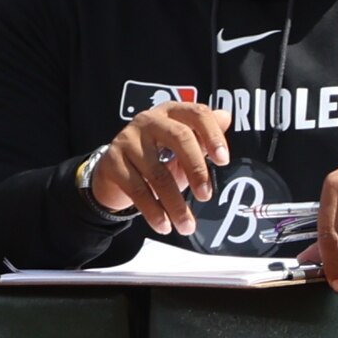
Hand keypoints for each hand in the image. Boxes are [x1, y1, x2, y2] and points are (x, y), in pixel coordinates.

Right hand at [86, 94, 236, 242]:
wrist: (114, 172)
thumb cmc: (156, 157)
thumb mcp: (183, 148)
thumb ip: (203, 136)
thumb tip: (226, 118)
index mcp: (171, 113)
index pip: (197, 114)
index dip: (213, 135)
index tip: (223, 160)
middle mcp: (149, 120)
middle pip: (179, 137)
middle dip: (197, 169)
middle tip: (206, 196)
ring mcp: (128, 140)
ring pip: (158, 173)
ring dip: (175, 204)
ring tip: (186, 225)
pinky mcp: (112, 162)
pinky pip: (137, 190)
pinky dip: (154, 212)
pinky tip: (164, 225)